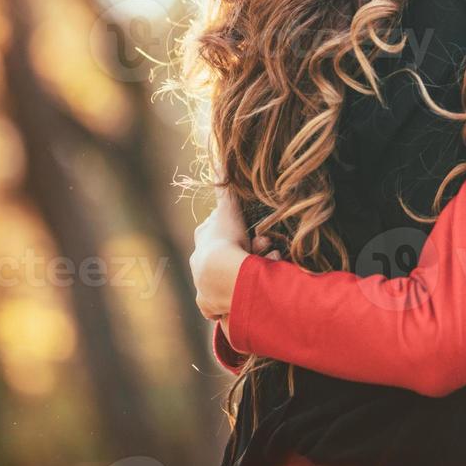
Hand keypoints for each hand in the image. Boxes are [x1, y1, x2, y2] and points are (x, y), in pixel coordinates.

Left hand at [190, 187, 279, 320]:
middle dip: (247, 253)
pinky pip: (220, 304)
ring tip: (267, 268)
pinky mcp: (208, 305)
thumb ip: (225, 187)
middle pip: (225, 256)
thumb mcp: (228, 208)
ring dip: (247, 275)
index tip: (256, 236)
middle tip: (266, 250)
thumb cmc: (226, 239)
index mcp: (203, 239)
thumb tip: (220, 160)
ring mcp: (203, 285)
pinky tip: (247, 295)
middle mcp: (199, 263)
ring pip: (226, 279)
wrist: (220, 274)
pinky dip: (233, 301)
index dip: (238, 232)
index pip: (218, 232)